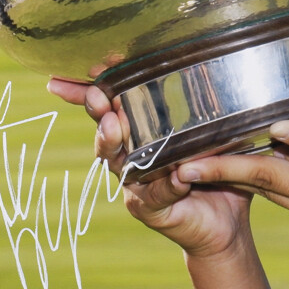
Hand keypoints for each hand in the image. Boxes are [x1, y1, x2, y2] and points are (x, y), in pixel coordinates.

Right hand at [45, 78, 255, 259]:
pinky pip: (155, 195)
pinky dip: (166, 185)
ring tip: (115, 125)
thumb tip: (203, 67)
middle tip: (97, 96)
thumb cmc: (214, 167)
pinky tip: (177, 176)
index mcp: (138, 132)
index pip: (108, 108)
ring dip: (114, 142)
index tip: (63, 78)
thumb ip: (199, 110)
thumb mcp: (209, 132)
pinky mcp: (150, 209)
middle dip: (98, 112)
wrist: (224, 221)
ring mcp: (135, 185)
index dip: (85, 93)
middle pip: (106, 131)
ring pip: (118, 162)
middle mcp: (130, 156)